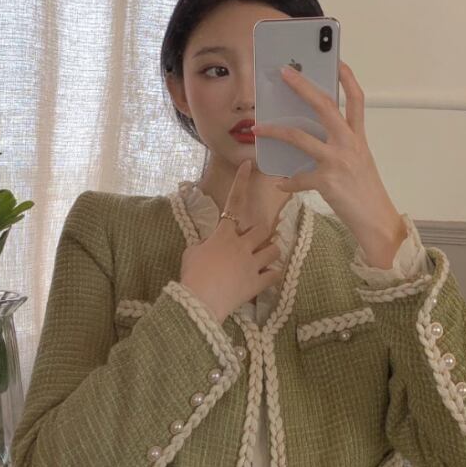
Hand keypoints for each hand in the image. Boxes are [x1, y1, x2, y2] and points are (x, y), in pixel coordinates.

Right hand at [180, 160, 281, 323]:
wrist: (199, 301)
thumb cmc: (191, 275)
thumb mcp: (191, 254)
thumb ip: (204, 245)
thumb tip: (209, 245)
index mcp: (223, 235)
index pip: (233, 202)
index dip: (241, 182)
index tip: (248, 165)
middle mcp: (241, 245)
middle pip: (263, 229)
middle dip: (262, 233)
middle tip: (256, 240)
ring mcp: (252, 264)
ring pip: (274, 249)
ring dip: (270, 251)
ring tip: (264, 257)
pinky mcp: (257, 283)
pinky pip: (274, 274)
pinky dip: (271, 274)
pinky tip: (266, 276)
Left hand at [251, 61, 406, 268]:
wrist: (376, 220)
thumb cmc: (365, 192)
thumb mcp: (358, 163)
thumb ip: (339, 147)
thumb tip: (309, 138)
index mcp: (358, 138)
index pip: (356, 100)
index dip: (347, 78)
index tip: (336, 60)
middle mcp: (349, 144)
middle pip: (325, 106)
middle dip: (303, 86)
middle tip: (284, 72)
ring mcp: (338, 161)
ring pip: (300, 137)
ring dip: (275, 131)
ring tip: (257, 129)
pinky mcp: (326, 181)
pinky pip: (297, 178)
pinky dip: (287, 182)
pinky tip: (281, 185)